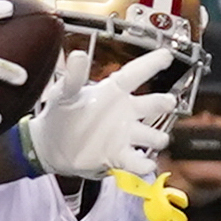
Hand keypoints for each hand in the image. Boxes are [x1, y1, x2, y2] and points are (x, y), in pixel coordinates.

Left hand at [18, 44, 177, 178]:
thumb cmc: (62, 112)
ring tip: (156, 139)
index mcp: (114, 91)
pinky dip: (144, 165)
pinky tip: (145, 165)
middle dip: (164, 103)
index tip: (167, 55)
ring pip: (153, 136)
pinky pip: (139, 162)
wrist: (53, 144)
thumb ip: (74, 76)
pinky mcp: (120, 156)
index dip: (151, 64)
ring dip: (157, 138)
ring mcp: (125, 135)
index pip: (135, 74)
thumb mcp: (66, 92)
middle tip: (168, 102)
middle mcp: (126, 111)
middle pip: (154, 105)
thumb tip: (78, 56)